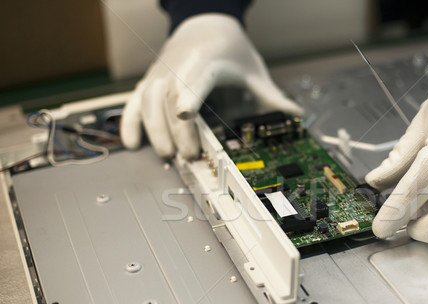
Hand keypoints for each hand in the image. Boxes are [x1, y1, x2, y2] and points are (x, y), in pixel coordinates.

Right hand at [121, 14, 301, 158]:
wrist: (205, 23)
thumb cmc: (229, 48)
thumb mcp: (253, 70)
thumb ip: (271, 95)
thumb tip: (296, 115)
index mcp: (206, 61)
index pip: (194, 79)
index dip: (188, 97)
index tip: (186, 116)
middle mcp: (177, 65)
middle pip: (169, 97)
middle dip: (176, 129)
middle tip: (189, 155)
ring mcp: (160, 73)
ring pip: (148, 100)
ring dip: (154, 129)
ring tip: (167, 155)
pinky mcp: (150, 81)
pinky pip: (133, 101)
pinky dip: (130, 123)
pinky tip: (132, 143)